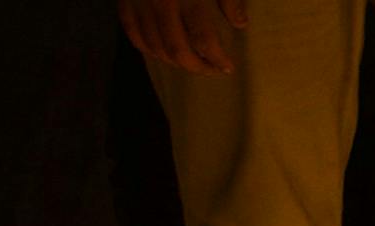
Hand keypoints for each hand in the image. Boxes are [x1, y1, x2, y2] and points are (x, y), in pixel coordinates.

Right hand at [120, 0, 248, 74]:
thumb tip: (240, 24)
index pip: (203, 39)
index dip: (217, 59)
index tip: (228, 67)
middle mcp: (161, 1)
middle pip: (178, 51)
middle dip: (198, 67)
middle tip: (211, 70)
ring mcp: (139, 2)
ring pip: (155, 47)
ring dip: (175, 63)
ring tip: (191, 63)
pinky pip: (133, 34)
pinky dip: (149, 49)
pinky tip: (163, 53)